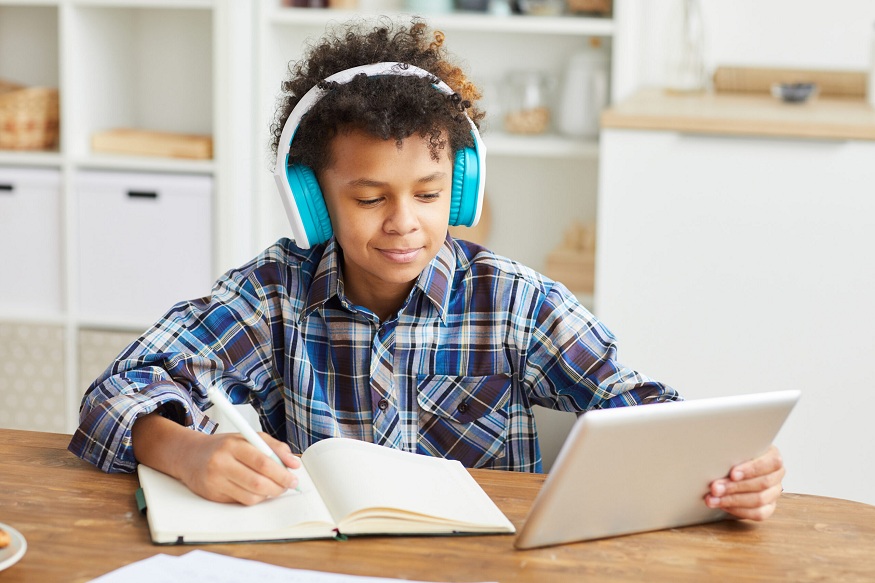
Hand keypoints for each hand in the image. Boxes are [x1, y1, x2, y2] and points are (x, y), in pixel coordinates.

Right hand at [179, 431, 301, 505]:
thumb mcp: (249, 437)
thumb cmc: (224, 446)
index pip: (263, 462)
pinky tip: (257, 490)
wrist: (189, 455)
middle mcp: (221, 463)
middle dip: (279, 487)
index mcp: (233, 445)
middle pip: (258, 482)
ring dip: (268, 494)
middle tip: (288, 485)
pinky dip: (255, 498)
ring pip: (251, 496)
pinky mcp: (212, 495)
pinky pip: (241, 502)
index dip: (282, 473)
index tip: (294, 477)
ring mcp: (215, 481)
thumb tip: (294, 463)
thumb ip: (274, 447)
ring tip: (273, 487)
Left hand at [704, 445, 784, 520]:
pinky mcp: (769, 507)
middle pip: (762, 483)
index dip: (752, 469)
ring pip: (759, 500)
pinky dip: (738, 510)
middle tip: (714, 488)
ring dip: (732, 500)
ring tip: (712, 499)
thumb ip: (732, 452)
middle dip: (735, 487)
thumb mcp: (734, 450)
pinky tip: (722, 505)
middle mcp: (777, 475)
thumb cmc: (733, 456)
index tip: (732, 474)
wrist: (732, 469)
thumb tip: (717, 458)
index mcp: (773, 456)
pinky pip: (758, 513)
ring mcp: (774, 492)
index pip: (772, 462)